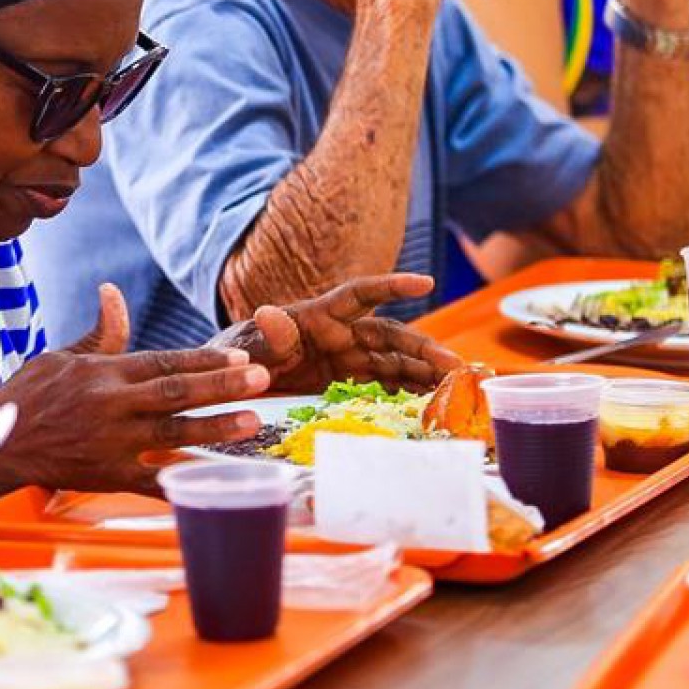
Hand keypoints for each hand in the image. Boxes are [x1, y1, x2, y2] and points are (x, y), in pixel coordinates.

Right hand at [0, 285, 270, 500]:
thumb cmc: (26, 398)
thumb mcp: (60, 357)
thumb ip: (99, 333)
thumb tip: (113, 292)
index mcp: (104, 373)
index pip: (163, 361)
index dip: (203, 358)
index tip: (240, 355)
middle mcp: (112, 405)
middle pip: (175, 392)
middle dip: (221, 384)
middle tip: (262, 378)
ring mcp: (110, 442)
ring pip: (171, 434)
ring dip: (215, 427)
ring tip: (252, 422)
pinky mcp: (106, 476)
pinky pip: (150, 482)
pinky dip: (181, 484)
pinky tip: (214, 483)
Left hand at [211, 273, 463, 395]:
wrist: (232, 381)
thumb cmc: (238, 355)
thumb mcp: (244, 345)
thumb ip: (263, 335)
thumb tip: (269, 314)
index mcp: (319, 316)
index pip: (360, 295)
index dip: (392, 287)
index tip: (426, 283)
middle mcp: (342, 334)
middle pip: (390, 336)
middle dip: (423, 349)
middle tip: (454, 366)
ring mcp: (348, 360)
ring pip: (395, 363)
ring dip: (425, 373)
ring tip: (456, 387)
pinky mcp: (348, 384)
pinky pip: (384, 386)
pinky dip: (407, 394)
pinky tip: (431, 405)